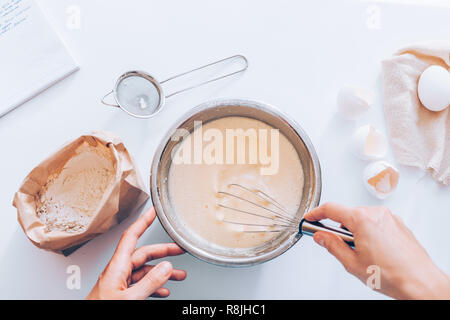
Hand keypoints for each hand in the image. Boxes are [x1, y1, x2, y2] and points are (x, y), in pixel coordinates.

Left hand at [87, 208, 186, 299]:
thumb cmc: (101, 310)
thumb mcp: (129, 299)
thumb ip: (149, 282)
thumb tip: (166, 267)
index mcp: (116, 267)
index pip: (131, 236)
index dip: (143, 221)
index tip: (153, 211)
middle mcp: (117, 272)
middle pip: (143, 254)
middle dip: (163, 251)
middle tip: (179, 249)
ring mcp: (118, 283)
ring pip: (144, 271)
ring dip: (162, 272)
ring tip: (179, 274)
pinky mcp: (120, 293)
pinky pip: (140, 284)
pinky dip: (153, 285)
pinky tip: (163, 290)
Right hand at [304, 203, 449, 299]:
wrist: (420, 282)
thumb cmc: (392, 275)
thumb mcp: (352, 263)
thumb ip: (332, 246)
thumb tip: (321, 237)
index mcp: (362, 219)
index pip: (331, 209)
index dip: (316, 213)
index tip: (310, 218)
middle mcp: (376, 214)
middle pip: (347, 214)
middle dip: (337, 227)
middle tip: (332, 243)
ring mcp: (389, 218)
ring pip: (362, 218)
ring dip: (354, 231)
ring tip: (360, 253)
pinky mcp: (398, 224)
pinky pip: (376, 222)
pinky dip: (369, 232)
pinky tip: (373, 251)